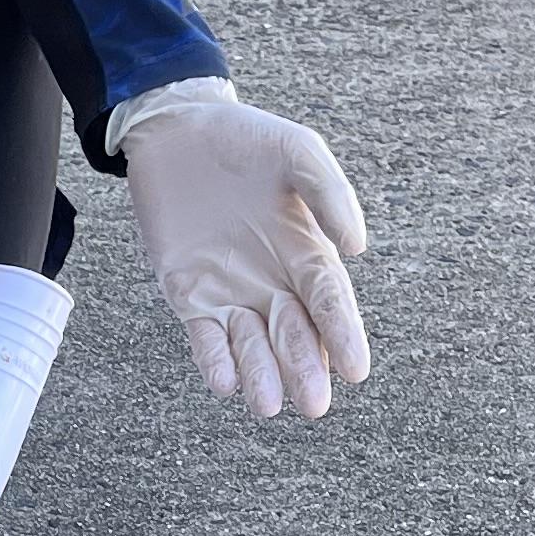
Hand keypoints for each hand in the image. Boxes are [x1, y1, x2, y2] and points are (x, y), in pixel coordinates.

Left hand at [122, 94, 371, 419]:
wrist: (176, 129)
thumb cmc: (247, 139)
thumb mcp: (298, 153)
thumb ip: (330, 194)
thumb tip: (357, 248)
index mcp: (307, 251)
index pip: (330, 303)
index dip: (343, 335)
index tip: (356, 369)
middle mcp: (273, 281)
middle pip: (295, 335)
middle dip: (305, 370)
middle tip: (315, 405)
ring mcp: (230, 292)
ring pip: (252, 346)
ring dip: (262, 376)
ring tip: (269, 405)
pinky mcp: (188, 295)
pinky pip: (205, 337)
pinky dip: (215, 360)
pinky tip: (226, 381)